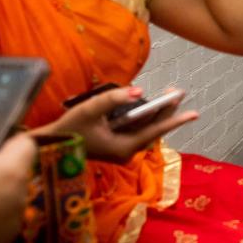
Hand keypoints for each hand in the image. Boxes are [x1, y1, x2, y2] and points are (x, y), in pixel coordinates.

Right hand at [34, 86, 197, 162]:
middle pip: (153, 129)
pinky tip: (147, 104)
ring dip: (156, 112)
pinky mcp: (115, 145)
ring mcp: (121, 149)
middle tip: (178, 92)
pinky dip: (143, 117)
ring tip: (168, 94)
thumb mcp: (90, 110)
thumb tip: (138, 91)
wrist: (48, 147)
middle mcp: (126, 151)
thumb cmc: (68, 129)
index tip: (194, 113)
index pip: (155, 131)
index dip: (175, 120)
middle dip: (166, 110)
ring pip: (145, 128)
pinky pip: (136, 129)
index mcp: (124, 147)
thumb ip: (114, 99)